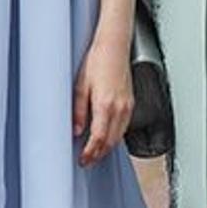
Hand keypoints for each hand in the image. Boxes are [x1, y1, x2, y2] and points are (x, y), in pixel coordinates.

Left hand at [73, 33, 132, 164]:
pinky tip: (107, 136)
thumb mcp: (80, 85)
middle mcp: (120, 109)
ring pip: (119, 136)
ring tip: (95, 153)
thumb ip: (78, 110)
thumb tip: (76, 130)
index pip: (98, 139)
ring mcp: (128, 106)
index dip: (90, 153)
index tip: (83, 160)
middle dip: (99, 154)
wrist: (114, 46)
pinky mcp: (131, 103)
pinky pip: (124, 127)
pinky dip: (116, 136)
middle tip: (87, 161)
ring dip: (107, 147)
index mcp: (105, 105)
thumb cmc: (96, 61)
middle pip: (111, 142)